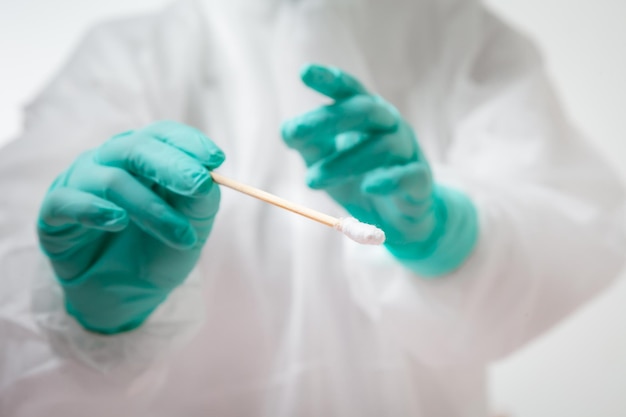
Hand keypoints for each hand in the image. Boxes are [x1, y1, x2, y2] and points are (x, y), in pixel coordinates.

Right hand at [38, 121, 223, 332]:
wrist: (128, 295)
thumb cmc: (159, 251)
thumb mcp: (192, 225)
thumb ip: (201, 198)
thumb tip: (209, 176)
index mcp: (143, 159)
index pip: (161, 134)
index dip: (187, 142)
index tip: (215, 159)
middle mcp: (109, 162)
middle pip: (136, 148)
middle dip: (172, 166)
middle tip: (199, 185)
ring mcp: (80, 183)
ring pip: (111, 179)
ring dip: (150, 207)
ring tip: (179, 235)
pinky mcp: (54, 213)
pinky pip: (67, 201)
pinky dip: (94, 209)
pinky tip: (118, 221)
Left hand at [281, 64, 477, 275]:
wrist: (396, 219)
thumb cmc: (358, 183)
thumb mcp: (327, 162)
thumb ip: (309, 145)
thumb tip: (287, 131)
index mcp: (367, 115)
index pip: (350, 90)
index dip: (329, 80)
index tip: (304, 73)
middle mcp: (390, 127)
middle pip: (367, 110)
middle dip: (329, 119)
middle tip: (294, 134)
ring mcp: (408, 152)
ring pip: (383, 147)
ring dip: (343, 163)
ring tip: (310, 181)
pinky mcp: (420, 183)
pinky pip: (410, 176)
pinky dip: (389, 180)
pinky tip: (368, 187)